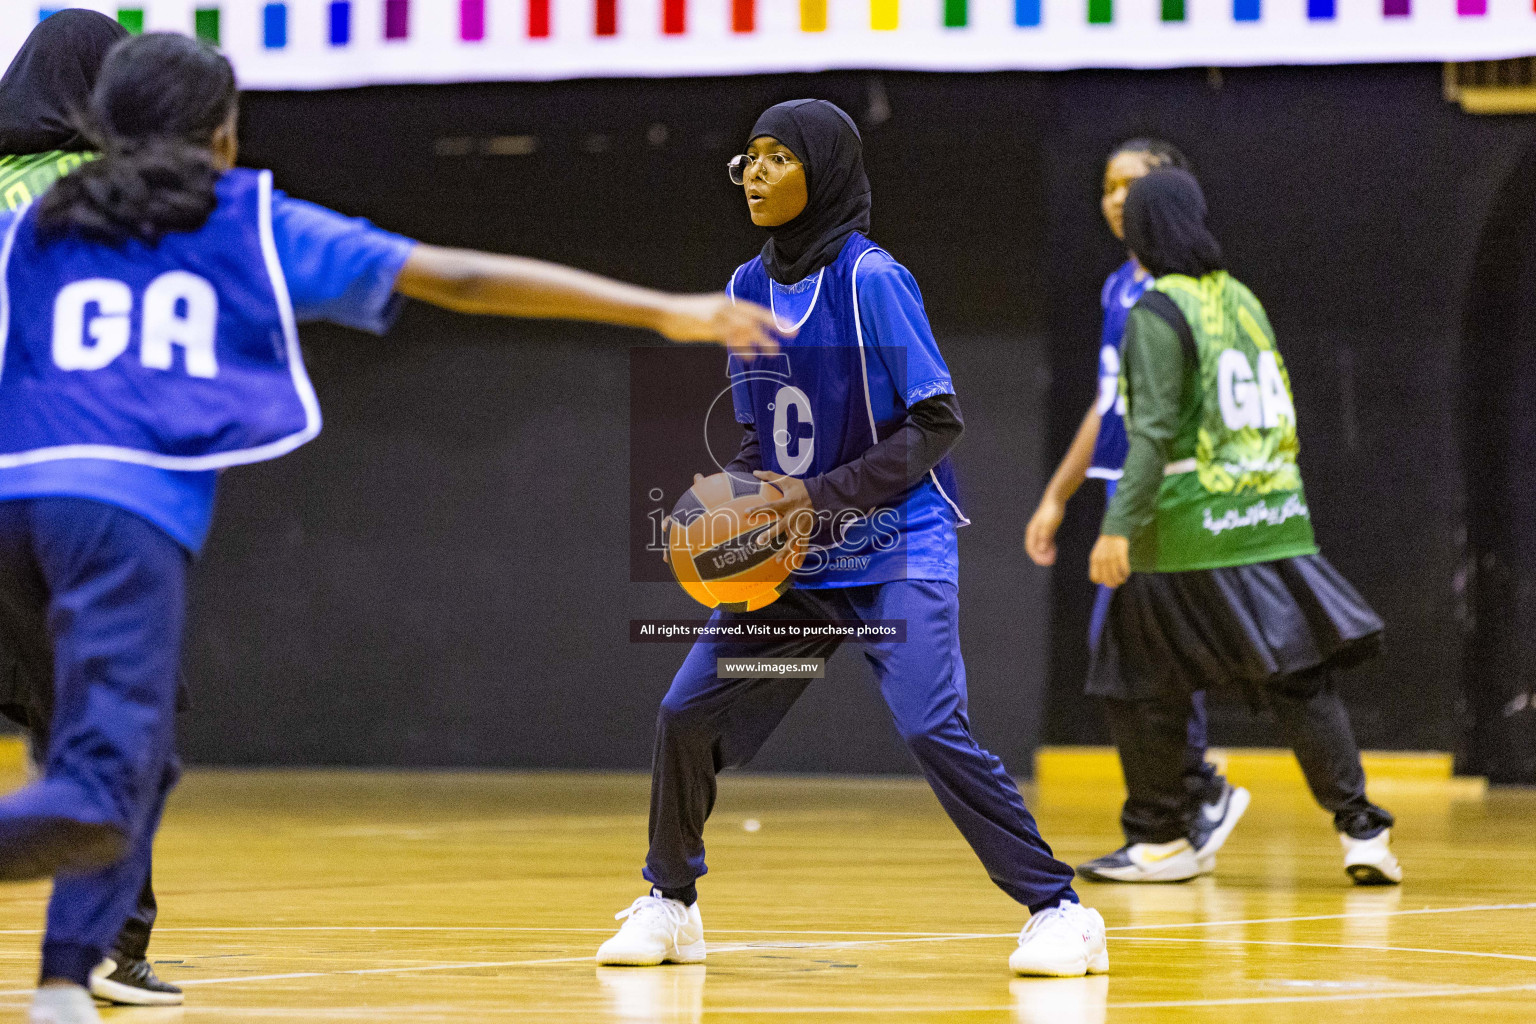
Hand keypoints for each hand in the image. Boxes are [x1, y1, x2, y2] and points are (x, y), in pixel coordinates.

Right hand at [657, 294, 785, 357]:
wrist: (665, 311)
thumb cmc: (687, 314)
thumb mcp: (710, 313)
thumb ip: (725, 322)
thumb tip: (739, 335)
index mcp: (727, 303)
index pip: (757, 310)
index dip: (775, 319)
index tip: (791, 327)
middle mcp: (726, 307)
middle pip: (755, 318)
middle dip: (775, 327)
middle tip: (791, 337)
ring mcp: (717, 316)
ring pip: (745, 328)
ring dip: (761, 340)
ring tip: (774, 353)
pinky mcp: (708, 327)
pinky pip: (728, 338)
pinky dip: (740, 347)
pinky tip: (749, 356)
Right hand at [661, 474, 707, 564]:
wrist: (717, 515)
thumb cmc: (710, 505)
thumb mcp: (706, 496)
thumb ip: (701, 487)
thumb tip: (697, 476)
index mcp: (684, 519)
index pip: (673, 521)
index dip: (668, 523)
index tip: (666, 526)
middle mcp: (684, 530)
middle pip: (673, 538)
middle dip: (668, 545)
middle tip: (667, 555)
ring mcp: (690, 539)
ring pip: (679, 549)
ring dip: (673, 555)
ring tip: (668, 561)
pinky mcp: (698, 547)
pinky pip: (694, 556)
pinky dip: (692, 562)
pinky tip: (694, 569)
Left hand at [745, 471, 814, 553]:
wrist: (820, 494)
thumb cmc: (800, 487)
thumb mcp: (786, 480)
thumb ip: (770, 476)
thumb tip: (754, 471)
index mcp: (787, 503)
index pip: (770, 507)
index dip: (758, 509)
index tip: (746, 513)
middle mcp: (793, 516)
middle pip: (781, 527)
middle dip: (770, 535)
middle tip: (759, 542)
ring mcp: (801, 525)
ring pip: (793, 540)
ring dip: (785, 550)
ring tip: (777, 560)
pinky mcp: (807, 530)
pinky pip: (804, 545)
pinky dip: (802, 555)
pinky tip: (796, 565)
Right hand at [1024, 494, 1065, 565]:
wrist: (1055, 498)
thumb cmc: (1052, 510)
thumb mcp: (1050, 524)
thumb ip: (1045, 536)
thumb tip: (1041, 550)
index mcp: (1032, 531)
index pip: (1031, 548)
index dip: (1038, 557)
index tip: (1047, 562)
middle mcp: (1034, 532)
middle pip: (1034, 548)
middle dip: (1041, 557)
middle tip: (1050, 562)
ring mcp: (1039, 530)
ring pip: (1039, 546)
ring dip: (1045, 553)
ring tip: (1053, 559)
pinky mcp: (1045, 528)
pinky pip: (1044, 541)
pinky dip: (1048, 548)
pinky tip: (1054, 550)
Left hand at [1089, 535, 1130, 587]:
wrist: (1114, 531)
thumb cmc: (1106, 545)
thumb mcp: (1098, 554)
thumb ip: (1098, 566)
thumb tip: (1102, 581)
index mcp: (1094, 560)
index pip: (1095, 578)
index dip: (1101, 581)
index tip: (1107, 579)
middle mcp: (1102, 560)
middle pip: (1106, 580)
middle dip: (1112, 584)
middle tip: (1117, 583)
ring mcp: (1111, 557)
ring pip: (1116, 576)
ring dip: (1120, 580)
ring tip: (1123, 579)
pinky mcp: (1121, 555)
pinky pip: (1124, 569)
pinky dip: (1126, 573)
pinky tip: (1127, 574)